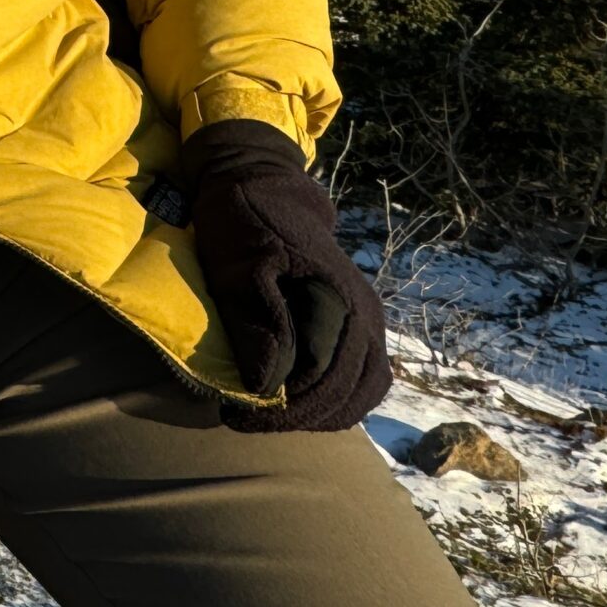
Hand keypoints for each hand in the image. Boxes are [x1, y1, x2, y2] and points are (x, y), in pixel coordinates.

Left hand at [181, 119, 390, 432]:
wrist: (261, 185)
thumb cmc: (243, 226)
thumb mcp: (238, 269)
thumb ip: (258, 324)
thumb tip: (269, 386)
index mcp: (338, 301)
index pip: (322, 381)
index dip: (280, 410)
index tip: (236, 417)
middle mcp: (366, 314)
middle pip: (346, 393)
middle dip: (298, 417)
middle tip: (249, 421)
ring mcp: (371, 317)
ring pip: (364, 390)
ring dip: (323, 413)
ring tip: (276, 416)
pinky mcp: (365, 321)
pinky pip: (368, 377)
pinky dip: (342, 400)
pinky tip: (306, 404)